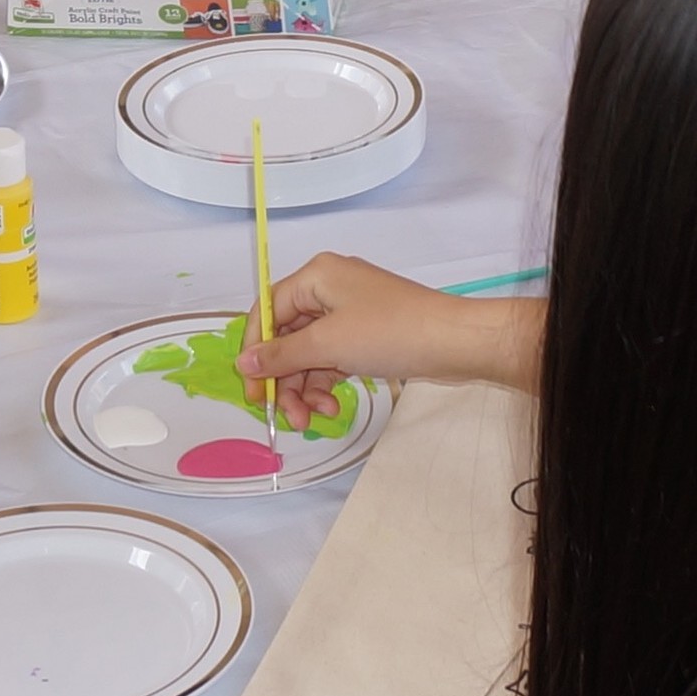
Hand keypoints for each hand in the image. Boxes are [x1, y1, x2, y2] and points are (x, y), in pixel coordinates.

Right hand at [231, 253, 544, 418]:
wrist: (454, 342)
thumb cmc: (389, 332)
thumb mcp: (328, 344)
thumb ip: (280, 355)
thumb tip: (242, 364)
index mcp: (316, 276)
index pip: (267, 311)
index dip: (255, 352)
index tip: (253, 391)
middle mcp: (328, 289)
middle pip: (287, 337)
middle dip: (285, 379)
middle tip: (285, 417)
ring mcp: (349, 313)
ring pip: (309, 354)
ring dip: (306, 388)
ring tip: (314, 419)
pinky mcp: (365, 335)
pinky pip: (332, 359)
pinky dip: (327, 383)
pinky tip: (332, 408)